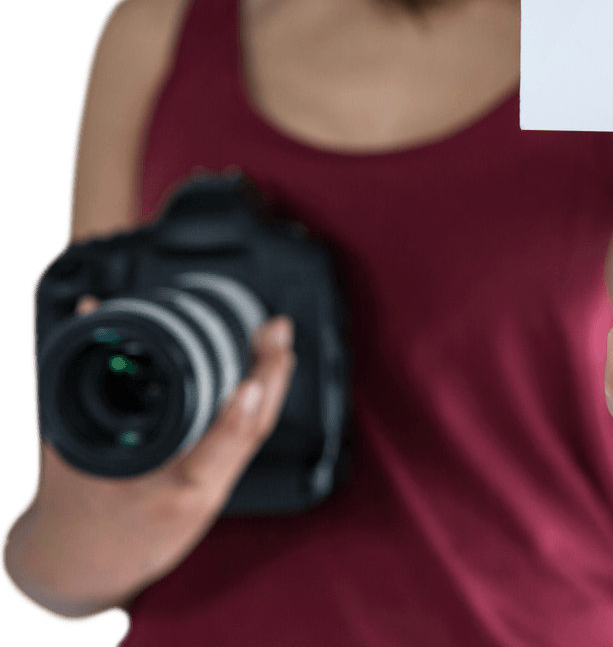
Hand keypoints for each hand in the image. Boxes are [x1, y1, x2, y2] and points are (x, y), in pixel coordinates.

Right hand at [14, 298, 295, 612]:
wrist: (80, 566)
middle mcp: (198, 493)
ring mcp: (213, 491)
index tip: (252, 383)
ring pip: (256, 435)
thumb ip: (81, 378)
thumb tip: (92, 309)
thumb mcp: (71, 448)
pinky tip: (267, 372)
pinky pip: (246, 440)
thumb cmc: (73, 510)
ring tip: (278, 341)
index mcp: (165, 492)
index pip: (209, 453)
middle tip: (276, 331)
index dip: (235, 419)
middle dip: (270, 378)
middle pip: (249, 434)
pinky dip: (260, 403)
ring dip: (273, 384)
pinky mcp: (216, 485)